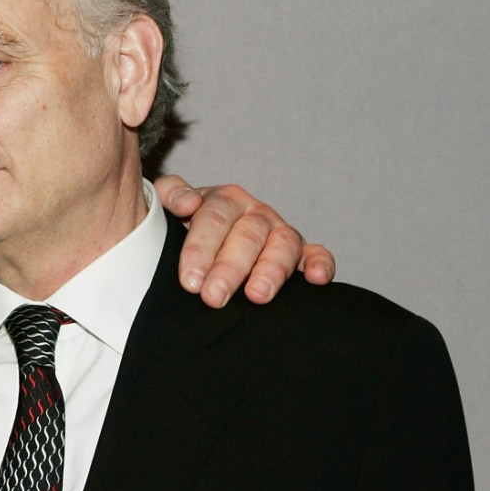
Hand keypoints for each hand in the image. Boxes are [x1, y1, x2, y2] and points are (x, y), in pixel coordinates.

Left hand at [154, 174, 334, 307]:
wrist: (202, 235)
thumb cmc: (184, 224)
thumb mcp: (168, 204)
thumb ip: (170, 194)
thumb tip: (187, 203)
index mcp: (224, 200)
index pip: (213, 220)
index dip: (201, 249)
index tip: (190, 280)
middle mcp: (255, 213)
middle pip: (246, 236)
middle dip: (229, 269)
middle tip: (213, 296)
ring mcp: (279, 232)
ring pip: (282, 245)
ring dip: (271, 271)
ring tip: (256, 295)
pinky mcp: (300, 252)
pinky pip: (316, 254)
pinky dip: (321, 263)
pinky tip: (317, 279)